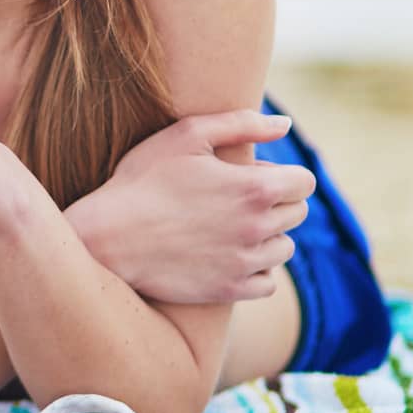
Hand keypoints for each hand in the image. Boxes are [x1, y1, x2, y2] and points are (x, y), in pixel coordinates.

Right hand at [84, 108, 314, 303]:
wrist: (107, 236)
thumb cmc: (142, 180)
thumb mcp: (185, 136)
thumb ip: (241, 123)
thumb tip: (284, 125)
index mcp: (254, 188)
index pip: (305, 182)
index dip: (284, 173)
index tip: (256, 173)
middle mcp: (258, 228)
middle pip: (297, 213)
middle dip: (276, 201)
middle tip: (235, 195)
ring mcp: (245, 262)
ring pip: (284, 248)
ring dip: (268, 235)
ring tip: (232, 224)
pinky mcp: (230, 289)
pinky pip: (267, 282)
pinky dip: (256, 269)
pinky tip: (229, 253)